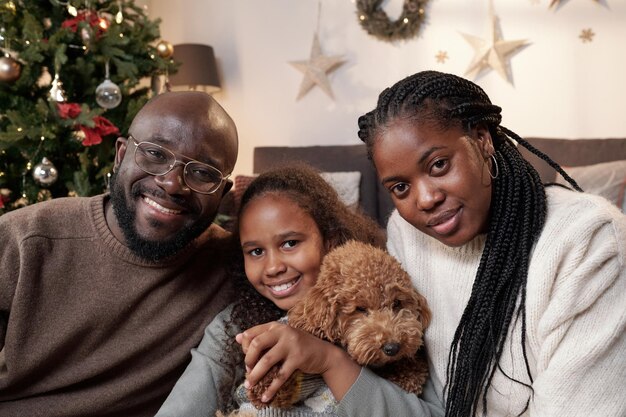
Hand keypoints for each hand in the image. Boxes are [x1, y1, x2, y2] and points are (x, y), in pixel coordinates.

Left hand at [236, 321, 359, 402]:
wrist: (324, 353)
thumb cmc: (298, 345)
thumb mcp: (281, 337)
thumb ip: (261, 337)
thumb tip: (238, 337)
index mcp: (275, 326)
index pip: (251, 334)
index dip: (245, 348)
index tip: (247, 359)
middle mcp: (283, 332)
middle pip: (257, 344)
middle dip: (248, 360)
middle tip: (247, 371)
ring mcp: (291, 344)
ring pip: (267, 360)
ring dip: (256, 375)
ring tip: (249, 385)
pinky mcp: (298, 358)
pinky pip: (280, 375)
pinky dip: (271, 388)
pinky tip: (265, 396)